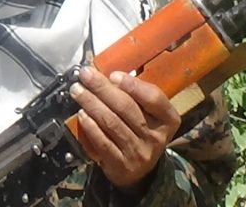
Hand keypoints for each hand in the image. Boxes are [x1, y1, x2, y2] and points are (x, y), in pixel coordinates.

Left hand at [69, 66, 181, 189]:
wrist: (140, 171)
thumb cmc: (141, 133)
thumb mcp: (149, 115)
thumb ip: (136, 96)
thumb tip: (108, 75)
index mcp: (168, 119)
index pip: (154, 98)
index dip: (133, 85)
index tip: (113, 74)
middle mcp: (155, 137)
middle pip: (127, 108)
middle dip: (102, 88)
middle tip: (85, 75)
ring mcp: (138, 152)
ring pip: (112, 122)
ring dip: (91, 103)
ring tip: (78, 91)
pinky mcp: (121, 164)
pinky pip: (103, 142)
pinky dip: (90, 126)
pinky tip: (81, 114)